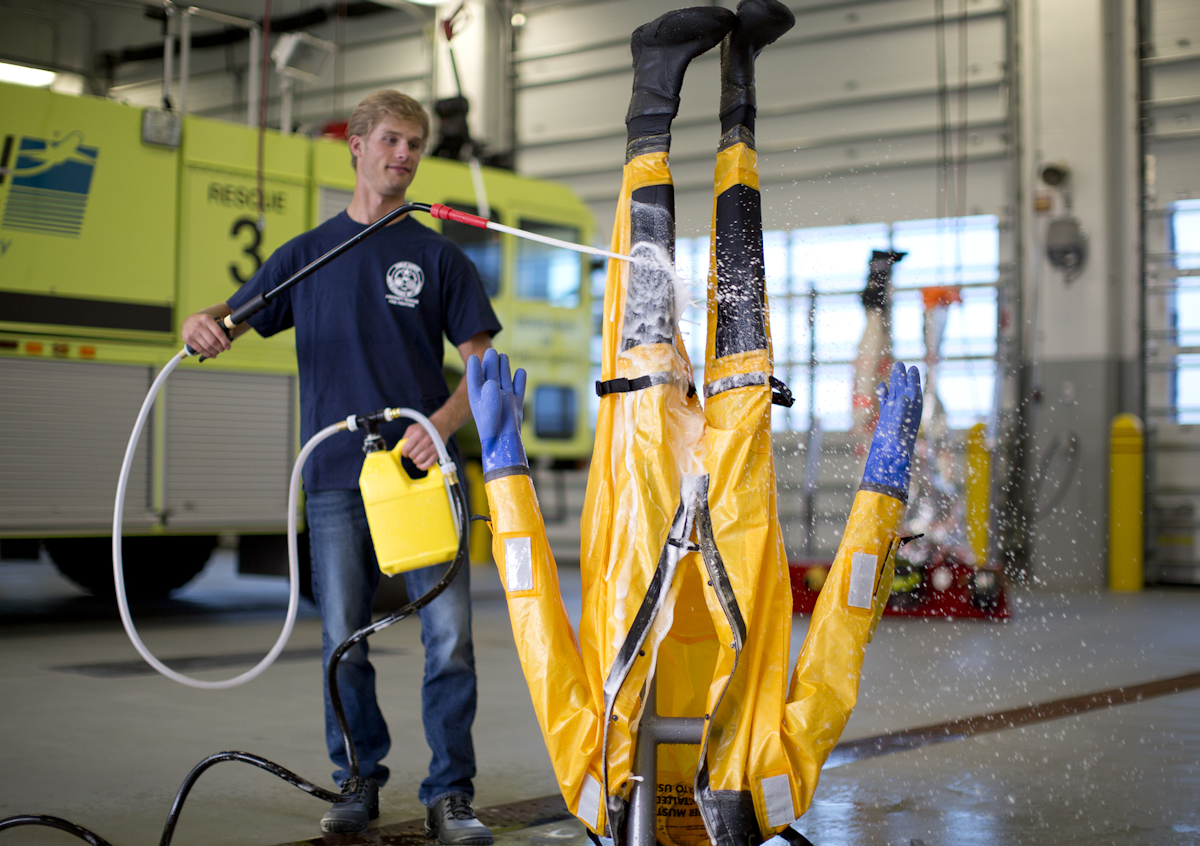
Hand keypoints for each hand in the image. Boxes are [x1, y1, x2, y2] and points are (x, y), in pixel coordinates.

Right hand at [182, 312, 231, 358]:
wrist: (187, 321)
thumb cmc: (203, 322)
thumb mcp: (211, 319)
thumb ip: (221, 325)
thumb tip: (230, 335)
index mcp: (207, 319)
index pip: (219, 332)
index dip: (225, 341)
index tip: (228, 347)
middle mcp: (199, 325)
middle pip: (213, 341)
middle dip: (220, 348)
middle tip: (222, 350)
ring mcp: (192, 332)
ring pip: (207, 347)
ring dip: (214, 352)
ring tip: (217, 352)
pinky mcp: (187, 339)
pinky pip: (199, 349)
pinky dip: (207, 354)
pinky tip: (211, 355)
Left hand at [400, 421, 449, 470]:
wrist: (441, 426)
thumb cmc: (424, 428)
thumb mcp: (412, 428)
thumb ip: (405, 437)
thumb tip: (401, 448)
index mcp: (419, 433)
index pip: (406, 448)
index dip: (404, 452)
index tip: (405, 452)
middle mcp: (427, 440)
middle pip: (413, 455)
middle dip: (410, 456)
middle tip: (412, 453)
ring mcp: (433, 447)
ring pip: (420, 460)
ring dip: (415, 461)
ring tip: (415, 458)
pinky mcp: (438, 452)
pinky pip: (430, 463)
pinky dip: (423, 466)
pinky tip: (420, 465)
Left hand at [466, 349, 527, 474]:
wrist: (506, 445)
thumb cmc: (494, 431)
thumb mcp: (489, 413)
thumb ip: (489, 397)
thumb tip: (492, 382)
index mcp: (479, 399)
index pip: (475, 380)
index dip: (474, 369)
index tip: (473, 358)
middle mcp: (491, 398)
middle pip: (491, 377)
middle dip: (490, 364)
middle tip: (491, 351)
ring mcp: (505, 400)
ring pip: (505, 380)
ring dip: (504, 368)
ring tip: (503, 356)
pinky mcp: (516, 405)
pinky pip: (518, 390)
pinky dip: (520, 380)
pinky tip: (520, 371)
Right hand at [861, 362, 922, 494]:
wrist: (886, 472)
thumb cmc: (893, 460)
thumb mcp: (897, 440)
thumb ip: (900, 418)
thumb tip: (903, 399)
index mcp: (909, 420)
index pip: (913, 398)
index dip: (913, 384)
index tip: (914, 370)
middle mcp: (904, 419)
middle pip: (906, 394)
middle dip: (905, 380)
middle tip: (903, 364)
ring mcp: (894, 421)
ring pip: (896, 397)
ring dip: (895, 384)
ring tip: (895, 368)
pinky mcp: (885, 425)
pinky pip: (886, 406)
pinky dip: (884, 396)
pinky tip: (882, 386)